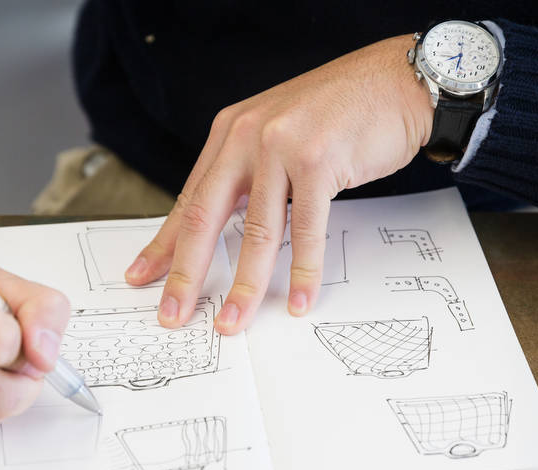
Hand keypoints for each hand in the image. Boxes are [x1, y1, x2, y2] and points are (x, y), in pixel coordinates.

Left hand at [126, 35, 433, 334]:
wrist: (395, 80)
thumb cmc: (337, 113)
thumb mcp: (275, 136)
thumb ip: (247, 176)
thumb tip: (225, 226)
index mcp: (230, 134)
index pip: (189, 201)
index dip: (163, 244)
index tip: (143, 276)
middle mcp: (248, 137)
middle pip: (205, 218)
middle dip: (185, 274)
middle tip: (172, 314)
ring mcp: (283, 147)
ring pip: (257, 232)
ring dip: (244, 286)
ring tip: (232, 322)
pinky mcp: (320, 161)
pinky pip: (306, 229)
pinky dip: (303, 270)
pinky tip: (298, 300)